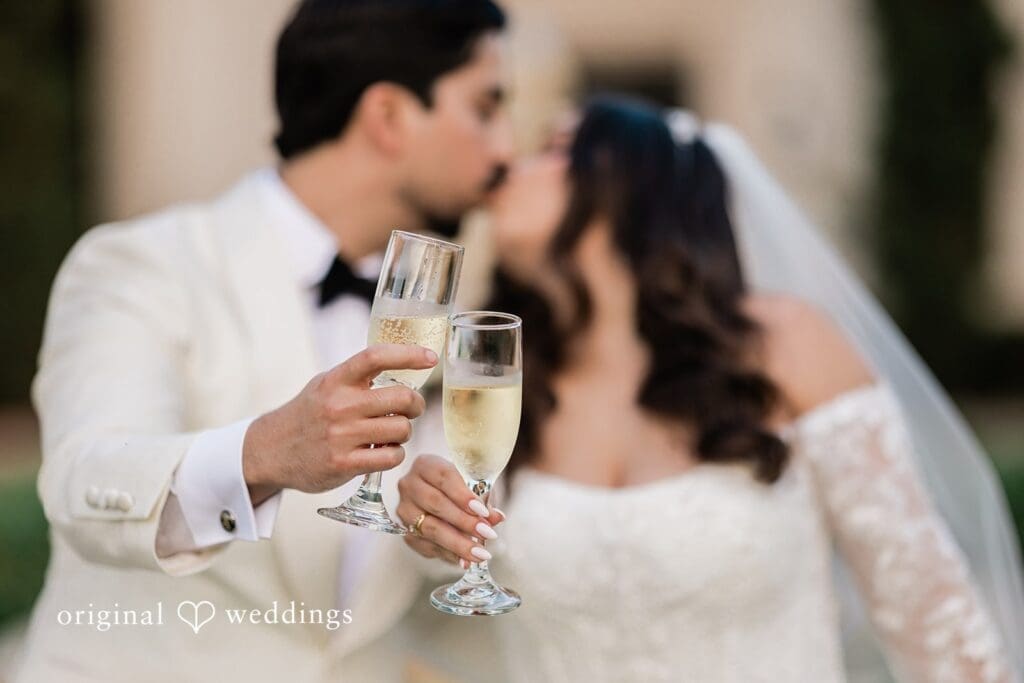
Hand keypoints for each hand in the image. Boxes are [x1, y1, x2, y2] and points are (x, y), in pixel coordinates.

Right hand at [241, 344, 437, 502]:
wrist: (270, 451)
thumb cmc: (308, 415)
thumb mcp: (325, 385)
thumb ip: (357, 377)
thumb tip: (403, 363)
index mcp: (336, 380)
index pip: (375, 357)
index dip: (408, 354)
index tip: (430, 358)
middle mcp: (339, 405)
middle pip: (402, 398)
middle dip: (416, 405)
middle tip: (412, 409)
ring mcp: (341, 436)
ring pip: (402, 429)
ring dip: (404, 432)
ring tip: (391, 433)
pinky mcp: (344, 463)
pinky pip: (392, 456)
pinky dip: (395, 454)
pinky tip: (383, 451)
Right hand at [396, 454, 505, 565]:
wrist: (439, 496)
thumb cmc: (459, 486)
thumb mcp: (473, 486)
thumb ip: (484, 499)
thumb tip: (496, 517)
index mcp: (426, 465)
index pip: (444, 477)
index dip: (463, 495)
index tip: (482, 511)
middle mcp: (410, 485)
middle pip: (435, 504)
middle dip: (464, 521)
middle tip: (487, 534)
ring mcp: (405, 510)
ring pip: (430, 528)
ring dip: (457, 543)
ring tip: (480, 554)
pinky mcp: (406, 532)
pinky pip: (427, 546)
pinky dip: (448, 554)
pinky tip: (464, 560)